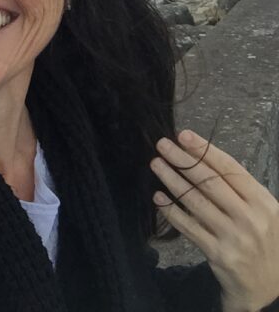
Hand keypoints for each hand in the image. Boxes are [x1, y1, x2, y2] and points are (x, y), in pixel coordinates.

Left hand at [151, 129, 278, 311]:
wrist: (269, 287)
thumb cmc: (262, 241)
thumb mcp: (263, 212)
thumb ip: (239, 190)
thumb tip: (201, 158)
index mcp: (264, 202)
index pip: (230, 169)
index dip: (205, 150)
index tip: (183, 135)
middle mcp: (250, 218)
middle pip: (209, 181)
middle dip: (183, 160)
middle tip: (162, 145)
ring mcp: (234, 236)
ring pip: (195, 201)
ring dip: (172, 180)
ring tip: (156, 164)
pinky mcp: (218, 253)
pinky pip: (189, 227)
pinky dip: (171, 210)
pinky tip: (158, 198)